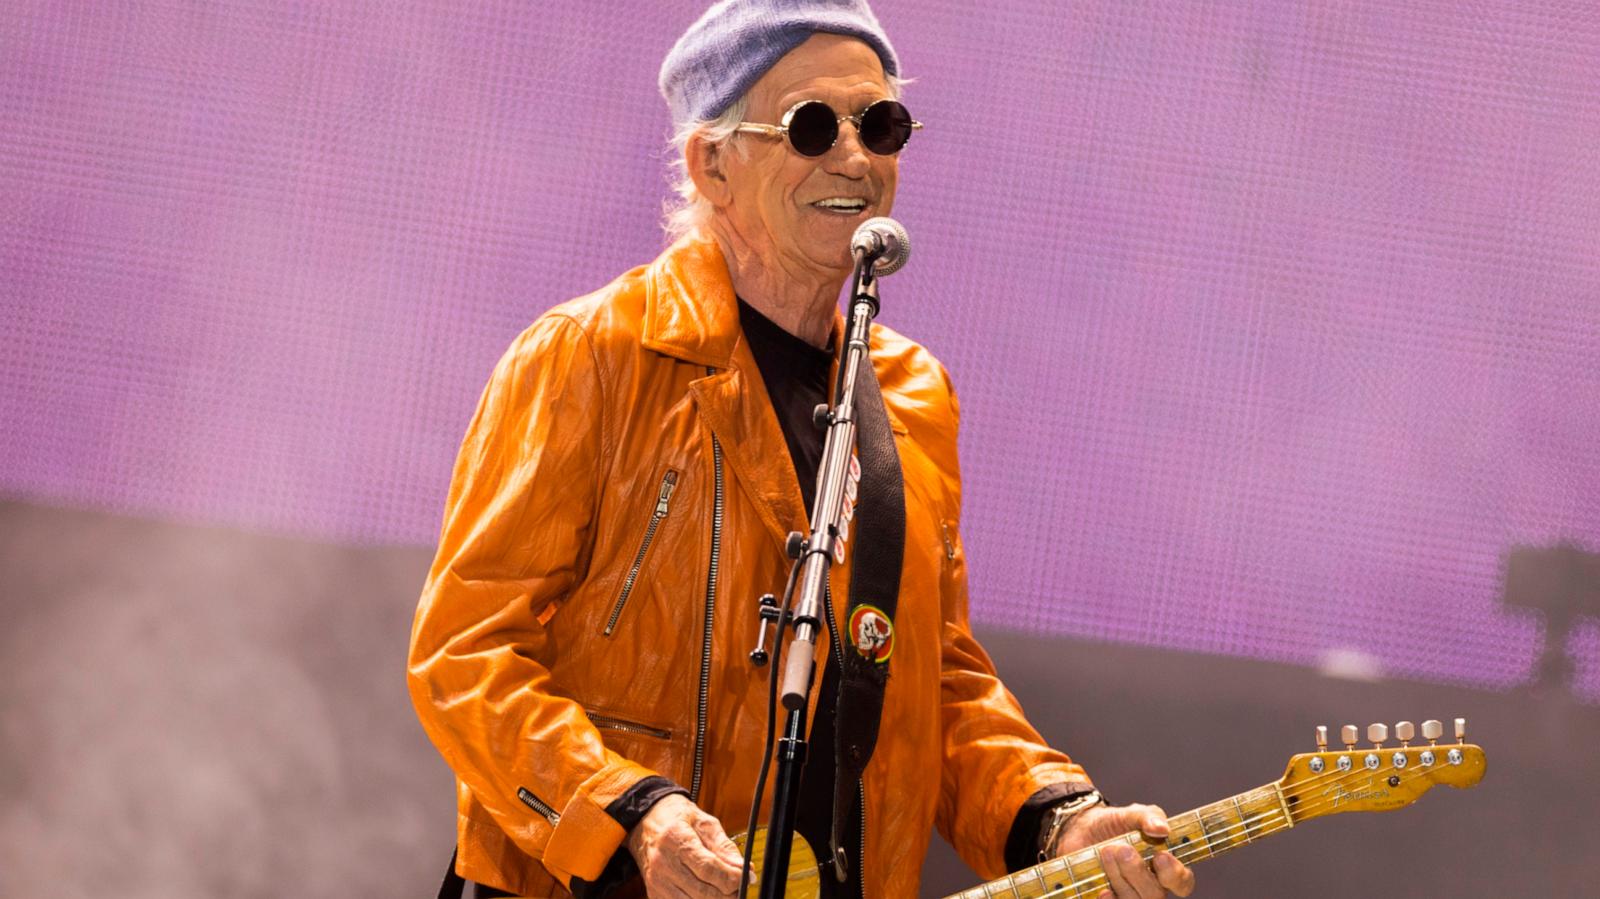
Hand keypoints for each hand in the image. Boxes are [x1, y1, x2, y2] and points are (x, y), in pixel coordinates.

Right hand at [625, 793, 744, 897]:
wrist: (646, 821)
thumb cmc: (678, 818)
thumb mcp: (705, 823)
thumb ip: (725, 847)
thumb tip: (745, 869)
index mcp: (676, 838)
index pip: (708, 869)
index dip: (731, 878)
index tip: (747, 877)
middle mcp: (663, 863)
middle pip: (702, 892)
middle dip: (728, 893)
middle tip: (740, 886)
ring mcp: (657, 881)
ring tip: (726, 890)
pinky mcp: (654, 893)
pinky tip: (709, 893)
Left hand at [1050, 802, 1195, 898]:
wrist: (1084, 828)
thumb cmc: (1117, 823)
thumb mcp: (1133, 814)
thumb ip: (1149, 817)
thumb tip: (1162, 828)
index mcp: (1166, 866)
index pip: (1182, 882)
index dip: (1174, 874)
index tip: (1159, 856)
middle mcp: (1151, 886)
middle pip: (1155, 895)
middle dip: (1138, 872)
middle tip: (1123, 850)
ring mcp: (1129, 895)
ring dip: (1119, 878)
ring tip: (1106, 852)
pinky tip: (1103, 890)